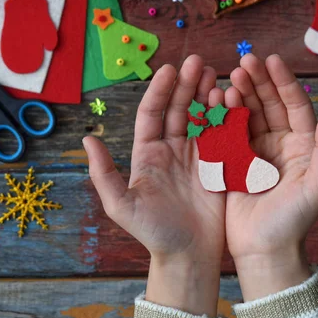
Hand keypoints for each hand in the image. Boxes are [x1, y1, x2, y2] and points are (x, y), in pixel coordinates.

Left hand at [83, 55, 224, 315]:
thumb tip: (87, 138)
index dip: (160, 91)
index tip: (169, 70)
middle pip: (178, 109)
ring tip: (213, 74)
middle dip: (186, 85)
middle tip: (196, 62)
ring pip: (201, 117)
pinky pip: (222, 135)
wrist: (188, 255)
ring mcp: (197, 155)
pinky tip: (230, 98)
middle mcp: (171, 149)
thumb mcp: (121, 204)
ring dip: (206, 94)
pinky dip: (226, 116)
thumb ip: (104, 173)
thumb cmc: (153, 232)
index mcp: (148, 153)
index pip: (152, 114)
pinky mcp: (219, 164)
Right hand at [217, 54, 317, 300]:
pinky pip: (228, 132)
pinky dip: (222, 115)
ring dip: (240, 94)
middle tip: (244, 62)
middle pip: (269, 104)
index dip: (284, 82)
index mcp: (303, 145)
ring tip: (230, 77)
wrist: (264, 250)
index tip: (271, 61)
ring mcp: (255, 151)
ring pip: (248, 114)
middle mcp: (280, 143)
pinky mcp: (234, 161)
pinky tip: (216, 100)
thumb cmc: (295, 221)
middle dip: (258, 82)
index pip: (295, 106)